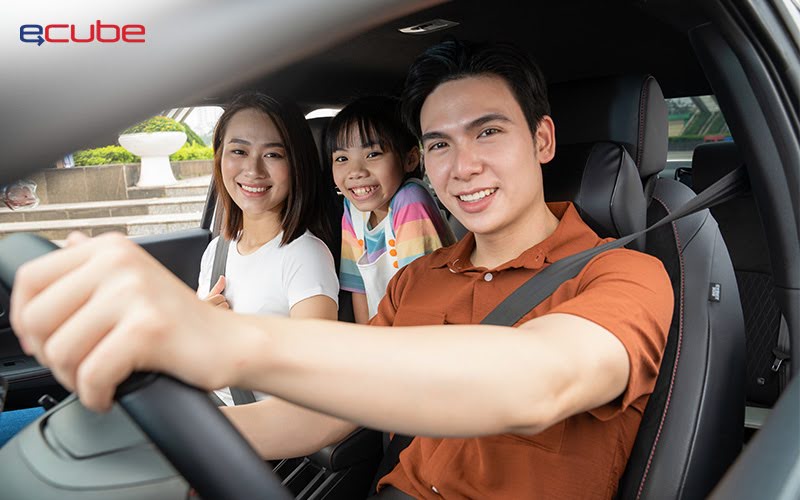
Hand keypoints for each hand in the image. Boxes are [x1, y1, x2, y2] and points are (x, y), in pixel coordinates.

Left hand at [10, 232, 243, 411]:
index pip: (29, 278)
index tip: (45, 340)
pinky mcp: (148, 328)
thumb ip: (95, 264)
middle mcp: (119, 261)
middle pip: (36, 319)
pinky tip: (110, 394)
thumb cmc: (181, 322)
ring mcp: (134, 292)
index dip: (24, 320)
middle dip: (50, 356)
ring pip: (60, 351)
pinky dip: (96, 396)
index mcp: (109, 248)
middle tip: (79, 366)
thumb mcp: (135, 282)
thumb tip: (64, 243)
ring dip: (74, 379)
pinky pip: (92, 374)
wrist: (232, 343)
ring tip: (99, 379)